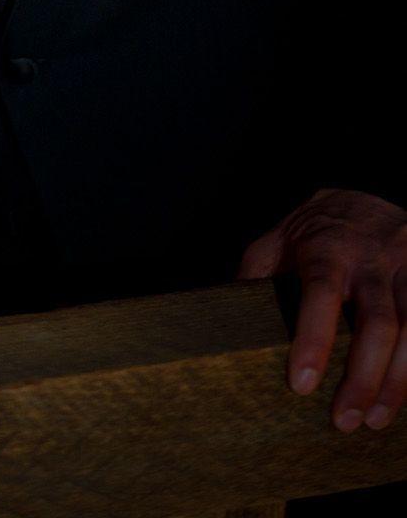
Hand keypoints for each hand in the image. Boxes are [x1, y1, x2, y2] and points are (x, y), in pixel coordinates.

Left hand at [239, 188, 406, 429]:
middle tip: (344, 421)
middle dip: (363, 377)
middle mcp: (371, 259)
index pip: (320, 294)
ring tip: (374, 419)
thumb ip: (257, 274)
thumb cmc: (318, 230)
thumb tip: (229, 318)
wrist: (369, 196)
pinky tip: (402, 397)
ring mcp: (406, 269)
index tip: (302, 384)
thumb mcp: (279, 239)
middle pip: (377, 322)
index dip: (313, 339)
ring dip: (397, 382)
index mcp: (326, 249)